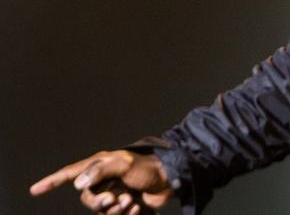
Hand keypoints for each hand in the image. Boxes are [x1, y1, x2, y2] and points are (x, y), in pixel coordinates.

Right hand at [30, 150, 172, 213]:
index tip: (35, 190)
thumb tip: (77, 184)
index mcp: (100, 165)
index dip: (52, 181)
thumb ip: (99, 171)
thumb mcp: (123, 164)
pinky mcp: (123, 206)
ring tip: (131, 201)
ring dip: (116, 210)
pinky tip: (138, 207)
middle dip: (100, 202)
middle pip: (87, 199)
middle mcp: (103, 180)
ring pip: (101, 211)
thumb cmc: (147, 167)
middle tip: (116, 198)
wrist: (170, 180)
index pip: (70, 173)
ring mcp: (113, 193)